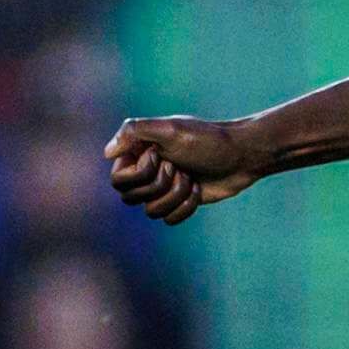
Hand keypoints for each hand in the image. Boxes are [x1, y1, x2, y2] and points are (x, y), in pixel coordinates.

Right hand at [105, 116, 262, 224]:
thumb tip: (108, 153)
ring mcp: (161, 188)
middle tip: (179, 167)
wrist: (241, 156)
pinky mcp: (177, 202)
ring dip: (175, 196)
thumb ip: (134, 131)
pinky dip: (185, 208)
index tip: (160, 156)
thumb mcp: (171, 129)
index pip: (118, 180)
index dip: (139, 174)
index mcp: (137, 152)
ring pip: (150, 211)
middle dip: (160, 186)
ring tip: (191, 178)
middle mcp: (145, 170)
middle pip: (131, 198)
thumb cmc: (207, 140)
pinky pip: (168, 220)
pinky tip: (197, 190)